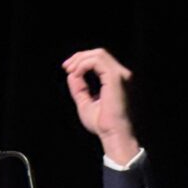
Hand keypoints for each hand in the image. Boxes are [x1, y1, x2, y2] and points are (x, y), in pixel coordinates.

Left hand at [62, 48, 138, 164]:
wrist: (113, 134)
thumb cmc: (102, 124)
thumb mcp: (85, 102)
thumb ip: (79, 88)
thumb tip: (71, 73)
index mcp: (116, 80)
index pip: (99, 60)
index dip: (82, 60)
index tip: (67, 69)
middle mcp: (122, 74)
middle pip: (99, 53)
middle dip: (79, 57)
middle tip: (65, 67)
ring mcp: (121, 74)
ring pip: (98, 54)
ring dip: (80, 60)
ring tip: (69, 70)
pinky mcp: (116, 77)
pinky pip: (97, 61)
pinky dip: (83, 65)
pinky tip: (76, 74)